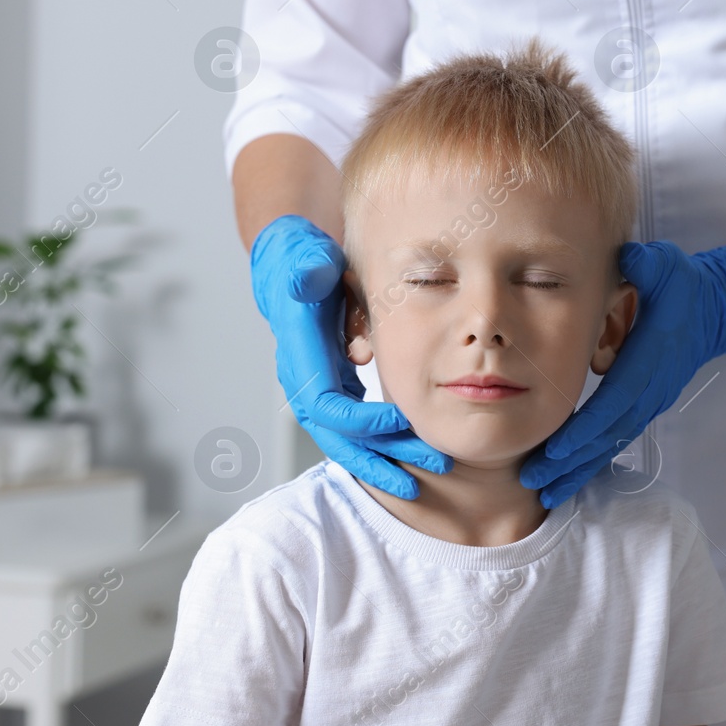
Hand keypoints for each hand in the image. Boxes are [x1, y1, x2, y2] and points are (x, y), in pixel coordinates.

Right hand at [250, 214, 451, 498]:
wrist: (290, 265)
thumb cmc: (304, 261)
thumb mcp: (307, 258)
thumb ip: (308, 268)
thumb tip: (307, 279)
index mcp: (301, 354)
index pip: (326, 405)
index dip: (363, 419)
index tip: (403, 417)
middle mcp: (304, 378)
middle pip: (338, 437)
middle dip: (381, 457)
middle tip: (431, 466)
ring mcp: (318, 386)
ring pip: (348, 439)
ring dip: (388, 456)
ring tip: (435, 467)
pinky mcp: (333, 386)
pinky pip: (356, 426)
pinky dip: (384, 441)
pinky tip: (419, 448)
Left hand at [519, 235, 725, 507]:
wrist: (716, 309)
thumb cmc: (684, 285)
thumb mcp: (666, 266)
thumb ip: (647, 265)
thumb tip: (631, 259)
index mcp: (651, 358)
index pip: (616, 399)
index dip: (586, 425)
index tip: (556, 448)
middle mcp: (651, 387)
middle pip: (609, 433)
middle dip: (572, 460)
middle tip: (535, 482)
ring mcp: (650, 400)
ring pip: (612, 442)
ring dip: (579, 469)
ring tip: (544, 491)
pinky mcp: (646, 405)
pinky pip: (616, 437)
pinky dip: (591, 459)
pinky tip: (566, 477)